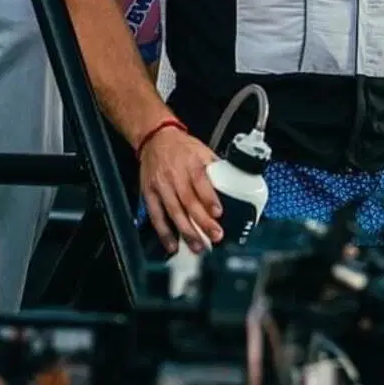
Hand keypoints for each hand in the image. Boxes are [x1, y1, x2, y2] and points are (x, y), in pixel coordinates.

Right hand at [138, 126, 221, 251]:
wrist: (155, 138)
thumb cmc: (182, 146)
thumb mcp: (202, 150)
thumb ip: (215, 168)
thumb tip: (234, 183)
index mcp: (191, 164)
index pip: (201, 182)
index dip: (209, 199)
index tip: (218, 213)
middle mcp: (175, 175)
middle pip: (188, 202)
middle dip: (202, 222)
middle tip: (215, 236)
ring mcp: (161, 186)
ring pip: (173, 212)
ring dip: (186, 232)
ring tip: (198, 246)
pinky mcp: (149, 193)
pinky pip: (156, 215)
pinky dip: (164, 232)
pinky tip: (172, 245)